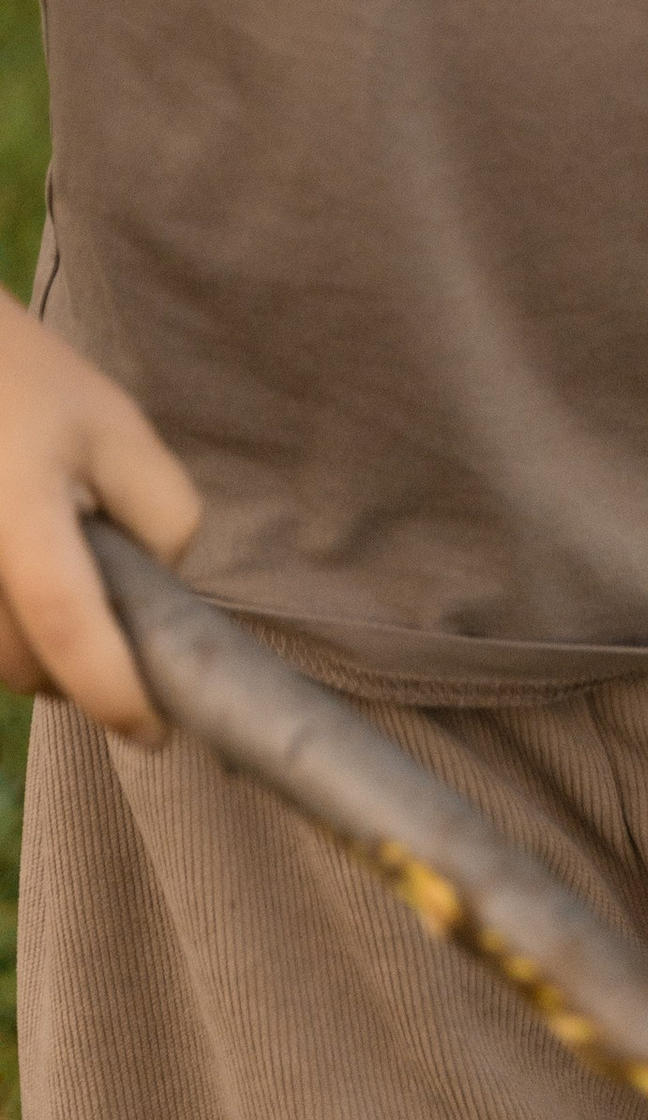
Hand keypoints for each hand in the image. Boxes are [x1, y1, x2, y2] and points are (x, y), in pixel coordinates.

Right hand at [0, 293, 200, 740]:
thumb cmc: (32, 387)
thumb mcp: (117, 431)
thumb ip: (160, 517)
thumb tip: (154, 601)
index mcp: (19, 510)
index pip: (64, 621)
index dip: (110, 690)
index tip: (152, 732)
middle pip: (23, 664)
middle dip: (79, 672)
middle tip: (117, 633)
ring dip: (38, 653)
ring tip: (60, 576)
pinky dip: (9, 629)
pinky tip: (25, 577)